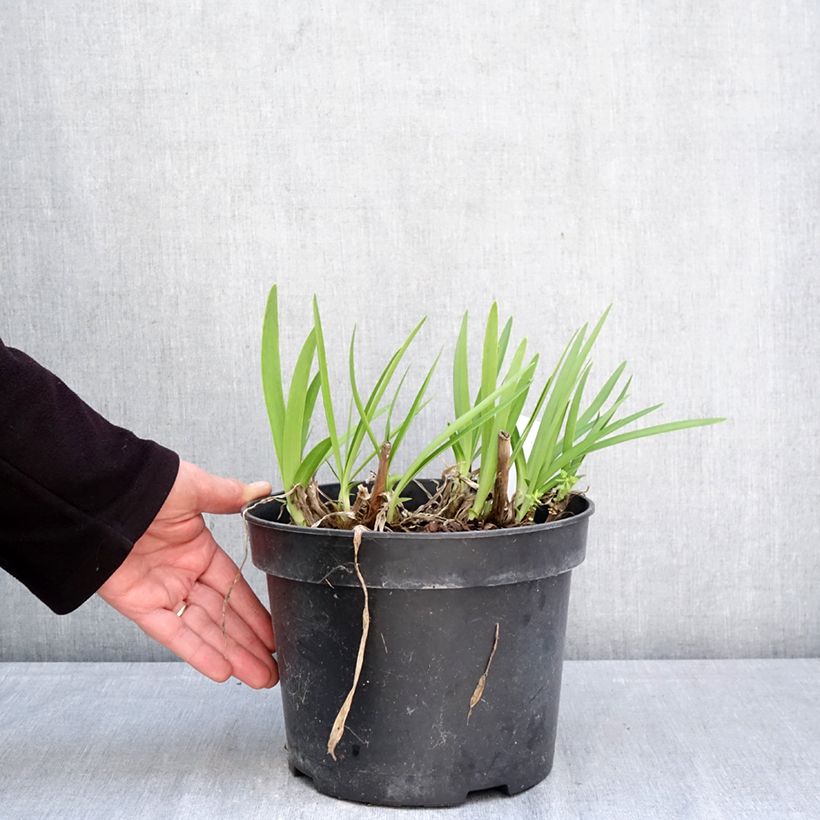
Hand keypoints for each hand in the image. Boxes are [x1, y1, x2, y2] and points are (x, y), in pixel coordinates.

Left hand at [98, 461, 277, 688]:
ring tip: (260, 677)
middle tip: (274, 670)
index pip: (235, 587)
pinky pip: (173, 634)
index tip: (276, 634)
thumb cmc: (146, 487)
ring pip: (204, 631)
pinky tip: (222, 670)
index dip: (256, 613)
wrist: (100, 496)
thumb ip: (229, 496)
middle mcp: (183, 575)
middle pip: (224, 617)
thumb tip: (262, 489)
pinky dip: (197, 652)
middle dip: (250, 644)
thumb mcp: (194, 487)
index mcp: (199, 549)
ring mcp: (163, 592)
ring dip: (232, 655)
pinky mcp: (140, 605)